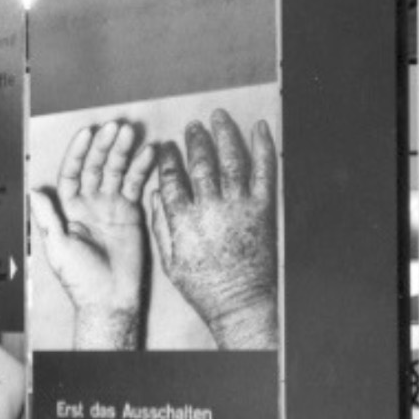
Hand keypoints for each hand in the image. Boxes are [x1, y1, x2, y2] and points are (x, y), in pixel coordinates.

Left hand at [27, 121, 154, 349]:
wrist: (109, 299)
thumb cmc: (80, 278)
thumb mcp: (59, 248)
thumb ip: (49, 218)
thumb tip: (34, 190)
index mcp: (68, 209)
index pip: (71, 172)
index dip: (78, 153)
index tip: (88, 133)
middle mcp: (88, 203)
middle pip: (95, 167)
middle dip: (104, 146)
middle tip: (116, 127)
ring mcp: (110, 205)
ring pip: (116, 171)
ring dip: (123, 151)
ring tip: (131, 133)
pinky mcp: (130, 212)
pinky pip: (135, 185)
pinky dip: (141, 169)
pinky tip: (149, 152)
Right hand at [142, 111, 279, 349]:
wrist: (240, 302)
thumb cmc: (203, 287)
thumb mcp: (170, 262)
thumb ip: (160, 226)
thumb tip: (154, 195)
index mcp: (183, 219)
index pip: (171, 178)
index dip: (167, 159)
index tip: (165, 147)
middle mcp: (209, 207)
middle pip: (200, 163)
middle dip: (195, 140)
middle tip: (193, 126)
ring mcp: (238, 205)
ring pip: (230, 159)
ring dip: (224, 134)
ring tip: (218, 117)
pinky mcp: (262, 209)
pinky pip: (264, 171)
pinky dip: (262, 147)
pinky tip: (259, 128)